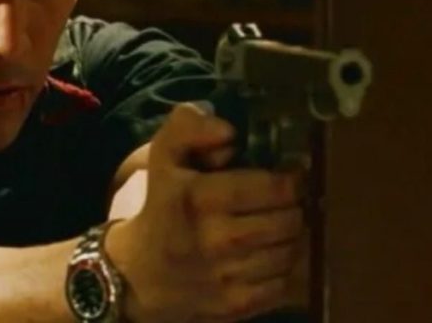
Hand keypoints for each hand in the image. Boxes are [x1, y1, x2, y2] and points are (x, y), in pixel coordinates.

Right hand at [106, 103, 307, 322]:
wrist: (138, 274)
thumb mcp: (164, 156)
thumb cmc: (162, 206)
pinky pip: (284, 282)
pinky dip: (283, 268)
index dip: (291, 180)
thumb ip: (189, 127)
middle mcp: (215, 239)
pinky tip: (267, 255)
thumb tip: (228, 131)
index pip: (276, 188)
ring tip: (277, 227)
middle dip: (293, 208)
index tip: (287, 178)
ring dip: (291, 238)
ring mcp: (227, 276)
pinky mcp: (236, 304)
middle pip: (290, 220)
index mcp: (198, 197)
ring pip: (291, 251)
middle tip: (284, 203)